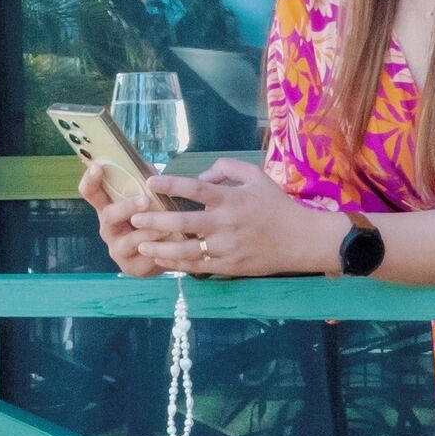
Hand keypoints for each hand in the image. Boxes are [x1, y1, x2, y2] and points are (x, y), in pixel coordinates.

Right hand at [78, 159, 168, 277]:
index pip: (91, 193)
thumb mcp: (147, 197)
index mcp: (108, 207)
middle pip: (108, 216)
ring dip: (148, 232)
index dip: (90, 180)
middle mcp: (108, 228)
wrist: (162, 253)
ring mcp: (117, 249)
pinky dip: (159, 250)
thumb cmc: (152, 218)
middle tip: (145, 201)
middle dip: (127, 208)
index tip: (98, 168)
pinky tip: (172, 245)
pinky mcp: (131, 267)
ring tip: (165, 228)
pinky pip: (144, 258)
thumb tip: (147, 165)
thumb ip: (145, 182)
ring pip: (128, 241)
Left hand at [117, 159, 341, 278]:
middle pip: (182, 222)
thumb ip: (227, 169)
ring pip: (184, 250)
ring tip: (140, 243)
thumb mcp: (256, 177)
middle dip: (154, 220)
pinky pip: (196, 266)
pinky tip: (160, 259)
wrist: (301, 240)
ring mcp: (225, 247)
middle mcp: (225, 223)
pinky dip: (176, 264)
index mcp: (230, 199)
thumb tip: (202, 175)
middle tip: (133, 217)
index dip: (170, 185)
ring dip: (159, 247)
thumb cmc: (277, 206)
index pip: (195, 189)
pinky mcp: (228, 266)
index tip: (149, 182)